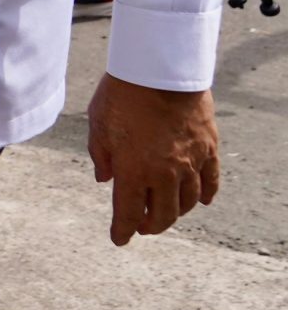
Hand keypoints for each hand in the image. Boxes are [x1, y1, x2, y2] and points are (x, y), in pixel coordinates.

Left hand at [87, 75, 219, 244]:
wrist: (159, 70)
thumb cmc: (122, 94)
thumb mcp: (98, 125)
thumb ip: (102, 156)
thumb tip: (105, 179)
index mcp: (133, 170)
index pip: (127, 212)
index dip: (123, 230)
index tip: (119, 239)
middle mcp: (164, 174)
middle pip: (162, 214)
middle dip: (150, 225)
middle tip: (142, 226)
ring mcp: (190, 163)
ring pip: (187, 202)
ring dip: (175, 213)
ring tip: (165, 213)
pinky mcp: (208, 149)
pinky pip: (211, 181)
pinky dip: (206, 195)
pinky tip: (201, 202)